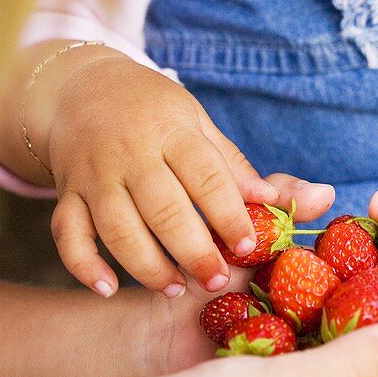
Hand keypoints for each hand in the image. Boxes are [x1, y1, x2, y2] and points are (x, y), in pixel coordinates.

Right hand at [47, 51, 334, 294]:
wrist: (81, 87)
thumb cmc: (154, 112)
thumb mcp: (198, 127)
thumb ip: (240, 169)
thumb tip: (310, 198)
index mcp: (172, 130)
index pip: (204, 175)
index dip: (229, 213)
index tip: (249, 246)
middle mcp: (130, 152)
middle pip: (162, 207)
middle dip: (192, 249)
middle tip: (217, 280)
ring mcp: (94, 175)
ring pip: (116, 227)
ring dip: (146, 265)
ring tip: (175, 288)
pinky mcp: (67, 194)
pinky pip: (67, 233)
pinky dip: (84, 265)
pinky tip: (107, 289)